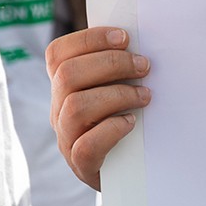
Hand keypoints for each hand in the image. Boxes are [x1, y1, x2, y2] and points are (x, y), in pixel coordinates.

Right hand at [47, 27, 150, 191]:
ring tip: (145, 96)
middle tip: (144, 66)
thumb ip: (122, 64)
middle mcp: (59, 108)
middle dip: (112, 63)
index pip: (58, 53)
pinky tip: (131, 123)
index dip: (89, 39)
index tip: (125, 37)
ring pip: (76, 107)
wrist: (126, 169)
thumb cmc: (126, 115)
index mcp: (65, 85)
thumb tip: (148, 36)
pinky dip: (112, 130)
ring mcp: (67, 137)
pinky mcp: (81, 164)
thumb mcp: (118, 86)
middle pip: (68, 75)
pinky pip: (86, 146)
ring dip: (118, 95)